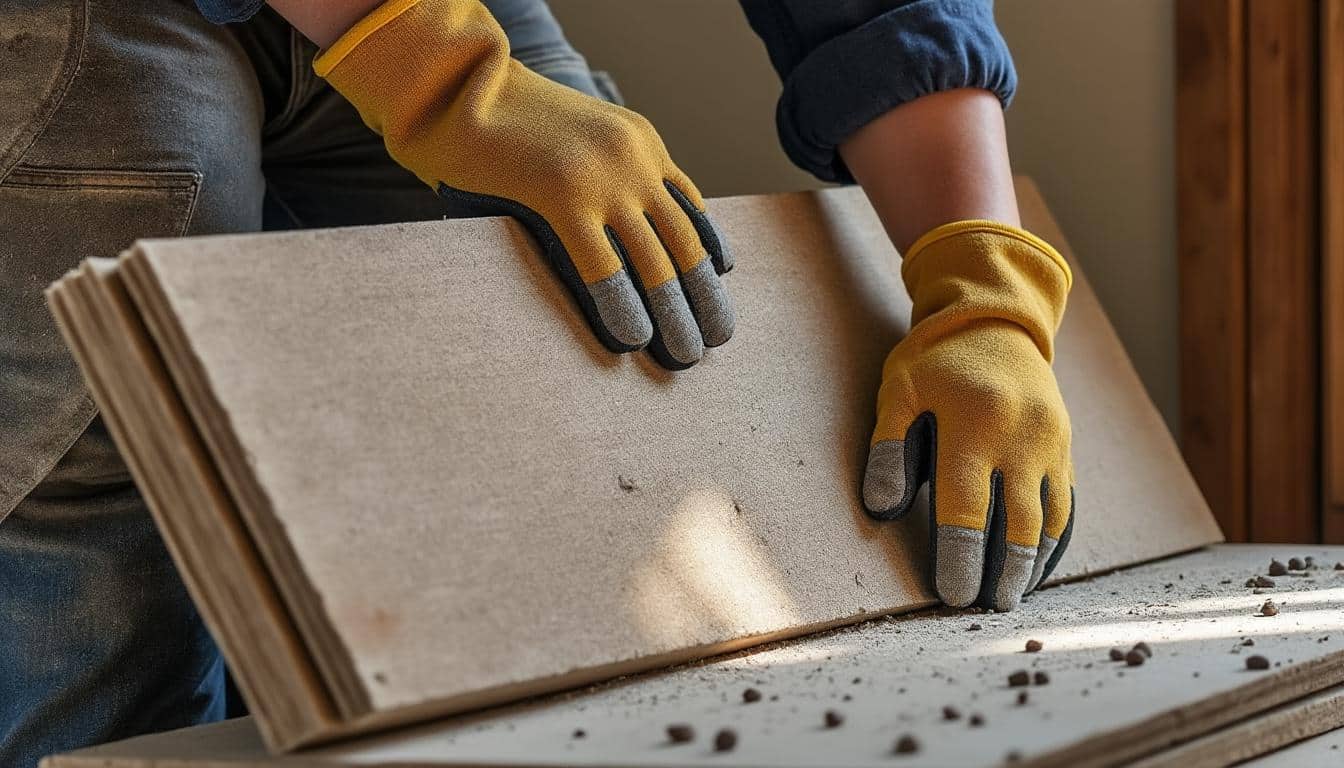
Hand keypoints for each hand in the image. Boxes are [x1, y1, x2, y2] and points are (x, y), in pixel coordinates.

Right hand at [314, 0, 733, 367]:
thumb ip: (597, 179)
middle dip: (703, 294)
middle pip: (685, 239)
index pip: (689, 203)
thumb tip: (610, 230)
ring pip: (655, 259)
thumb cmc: (503, 120)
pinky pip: (605, 265)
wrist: (458, 83)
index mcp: (639, 141)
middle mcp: (634, 158)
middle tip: (717, 337)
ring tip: (686, 353)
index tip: (721, 280)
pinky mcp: (564, 196)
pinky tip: (634, 338)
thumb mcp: (571, 141)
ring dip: (676, 312)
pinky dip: (622, 305)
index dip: (708, 247)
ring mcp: (602, 177)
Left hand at [862, 221, 1074, 610]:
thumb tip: (881, 509)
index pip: (967, 509)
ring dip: (1032, 564)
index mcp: (974, 426)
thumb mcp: (897, 391)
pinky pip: (1066, 503)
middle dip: (1002, 573)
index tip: (951, 597)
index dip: (959, 557)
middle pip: (1017, 524)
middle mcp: (1021, 439)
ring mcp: (1051, 443)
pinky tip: (1036, 566)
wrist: (996, 318)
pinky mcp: (1065, 446)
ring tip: (1012, 598)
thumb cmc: (934, 359)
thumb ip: (887, 449)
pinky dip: (1053, 540)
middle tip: (987, 610)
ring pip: (1050, 520)